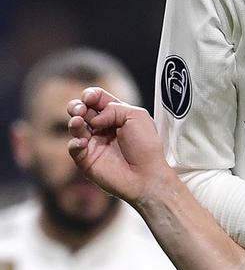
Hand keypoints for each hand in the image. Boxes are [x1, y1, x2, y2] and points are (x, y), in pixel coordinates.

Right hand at [66, 87, 175, 202]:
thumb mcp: (137, 116)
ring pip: (75, 127)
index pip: (97, 99)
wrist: (146, 175)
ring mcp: (93, 143)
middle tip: (81, 109)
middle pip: (81, 110)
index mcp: (116, 115)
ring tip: (77, 121)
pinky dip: (74, 142)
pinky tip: (83, 142)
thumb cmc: (146, 146)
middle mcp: (103, 128)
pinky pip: (73, 147)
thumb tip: (93, 118)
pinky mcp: (86, 159)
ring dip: (74, 122)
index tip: (89, 97)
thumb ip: (114, 108)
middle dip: (76, 106)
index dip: (90, 95)